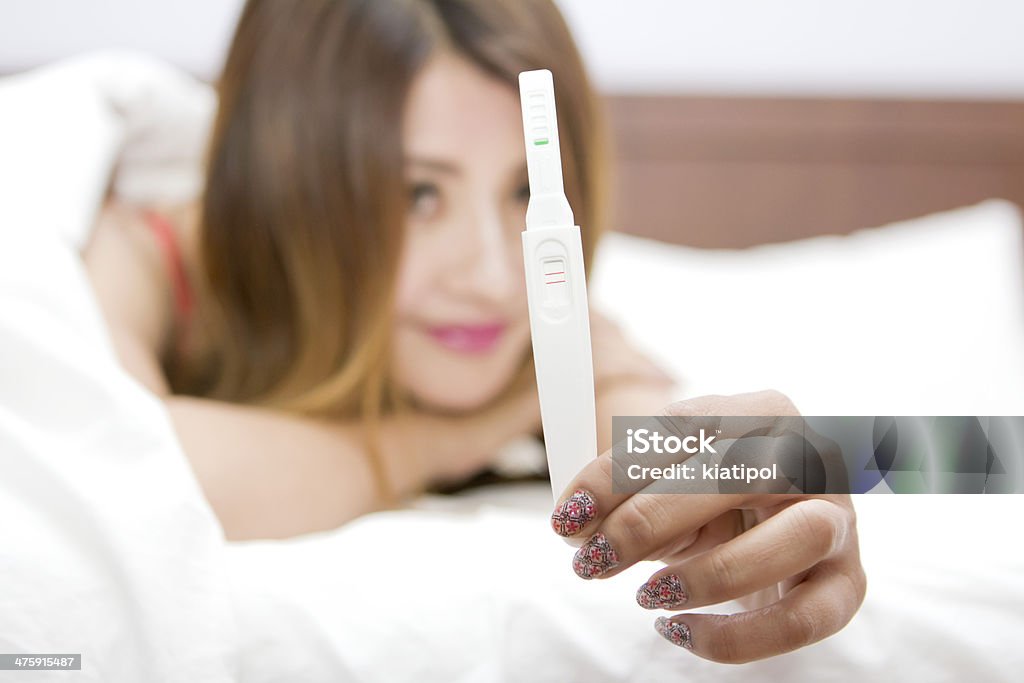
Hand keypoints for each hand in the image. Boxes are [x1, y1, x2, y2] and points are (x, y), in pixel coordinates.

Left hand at [549, 390, 865, 662]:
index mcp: (763, 410)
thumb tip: (578, 528)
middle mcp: (812, 456)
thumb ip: (625, 494)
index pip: (688, 427)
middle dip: (650, 521)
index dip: (620, 472)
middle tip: (592, 561)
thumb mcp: (665, 482)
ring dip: (708, 573)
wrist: (770, 529)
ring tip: (648, 596)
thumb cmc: (706, 496)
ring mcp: (840, 519)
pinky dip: (738, 636)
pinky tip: (682, 631)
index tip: (569, 514)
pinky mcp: (848, 584)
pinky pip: (805, 617)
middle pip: (739, 473)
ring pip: (793, 538)